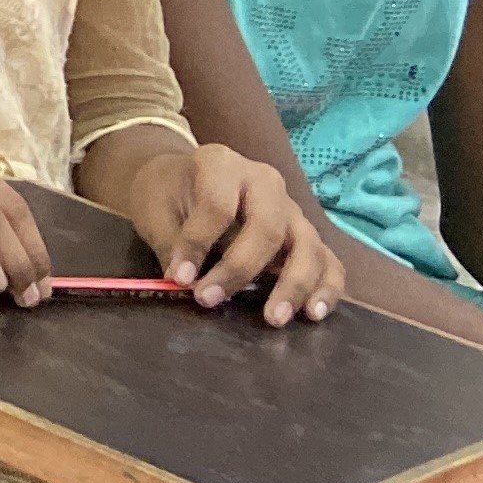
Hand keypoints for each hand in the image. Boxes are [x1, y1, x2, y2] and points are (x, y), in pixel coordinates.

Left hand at [119, 143, 341, 325]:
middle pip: (268, 227)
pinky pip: (329, 262)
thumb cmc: (167, 193)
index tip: (179, 279)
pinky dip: (327, 289)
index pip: (217, 205)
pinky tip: (313, 314)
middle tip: (209, 299)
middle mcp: (265, 182)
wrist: (183, 180)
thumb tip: (182, 281)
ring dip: (293, 285)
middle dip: (240, 269)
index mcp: (222, 164)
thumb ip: (168, 242)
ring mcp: (291, 209)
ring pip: (307, 246)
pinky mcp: (305, 236)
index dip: (198, 243)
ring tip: (273, 319)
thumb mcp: (153, 208)